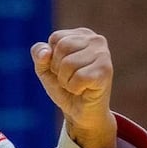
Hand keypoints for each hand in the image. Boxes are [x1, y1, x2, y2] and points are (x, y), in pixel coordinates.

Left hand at [31, 27, 117, 147]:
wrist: (79, 113)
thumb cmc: (63, 87)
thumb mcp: (45, 69)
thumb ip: (39, 55)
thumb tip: (46, 52)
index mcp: (82, 34)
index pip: (55, 38)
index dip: (51, 58)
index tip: (61, 68)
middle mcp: (96, 40)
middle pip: (62, 47)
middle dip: (58, 68)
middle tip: (69, 78)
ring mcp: (104, 54)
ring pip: (68, 63)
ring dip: (65, 80)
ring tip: (76, 84)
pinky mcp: (106, 71)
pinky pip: (78, 78)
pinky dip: (74, 88)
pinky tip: (83, 90)